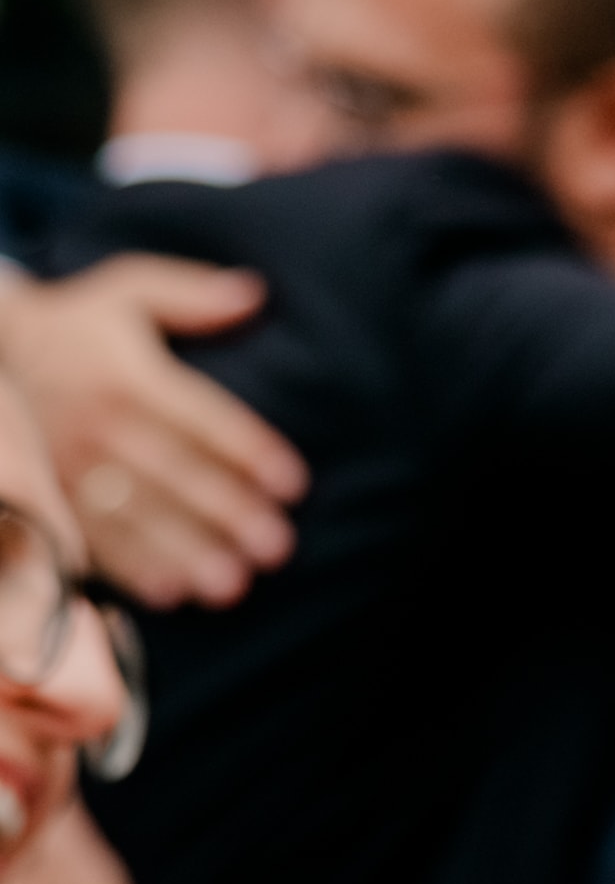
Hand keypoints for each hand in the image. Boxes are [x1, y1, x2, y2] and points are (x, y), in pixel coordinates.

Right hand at [0, 256, 305, 606]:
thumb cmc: (79, 323)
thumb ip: (190, 294)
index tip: (293, 483)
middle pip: (175, 473)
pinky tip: (170, 592)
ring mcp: (71, 463)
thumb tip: (255, 293)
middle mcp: (100, 422)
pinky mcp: (52, 493)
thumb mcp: (129, 291)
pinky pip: (93, 536)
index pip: (201, 417)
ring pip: (136, 514)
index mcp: (128, 374)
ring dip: (185, 551)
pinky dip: (130, 568)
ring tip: (231, 583)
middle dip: (226, 512)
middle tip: (276, 547)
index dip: (248, 449)